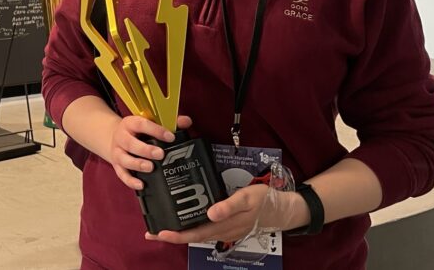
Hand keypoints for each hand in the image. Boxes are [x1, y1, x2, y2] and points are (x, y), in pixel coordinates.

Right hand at [109, 115, 192, 189]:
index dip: (156, 130)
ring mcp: (117, 152)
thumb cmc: (137, 131)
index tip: (170, 137)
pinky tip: (141, 184)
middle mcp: (121, 137)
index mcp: (130, 123)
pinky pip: (122, 175)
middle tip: (160, 154)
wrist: (116, 137)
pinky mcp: (116, 165)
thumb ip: (168, 122)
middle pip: (130, 143)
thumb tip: (187, 122)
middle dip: (145, 150)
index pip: (141, 124)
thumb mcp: (149, 123)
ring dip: (137, 164)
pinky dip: (130, 181)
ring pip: (124, 159)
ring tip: (150, 168)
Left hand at [145, 185, 305, 244]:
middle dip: (171, 235)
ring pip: (197, 233)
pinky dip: (191, 226)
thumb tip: (210, 213)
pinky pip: (205, 228)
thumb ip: (229, 206)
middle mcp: (221, 230)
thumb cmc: (264, 200)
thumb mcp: (247, 198)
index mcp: (223, 225)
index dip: (175, 235)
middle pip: (192, 235)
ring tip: (162, 227)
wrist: (282, 209)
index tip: (158, 233)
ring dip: (180, 232)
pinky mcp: (227, 224)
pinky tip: (185, 220)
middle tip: (151, 231)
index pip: (194, 233)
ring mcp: (224, 229)